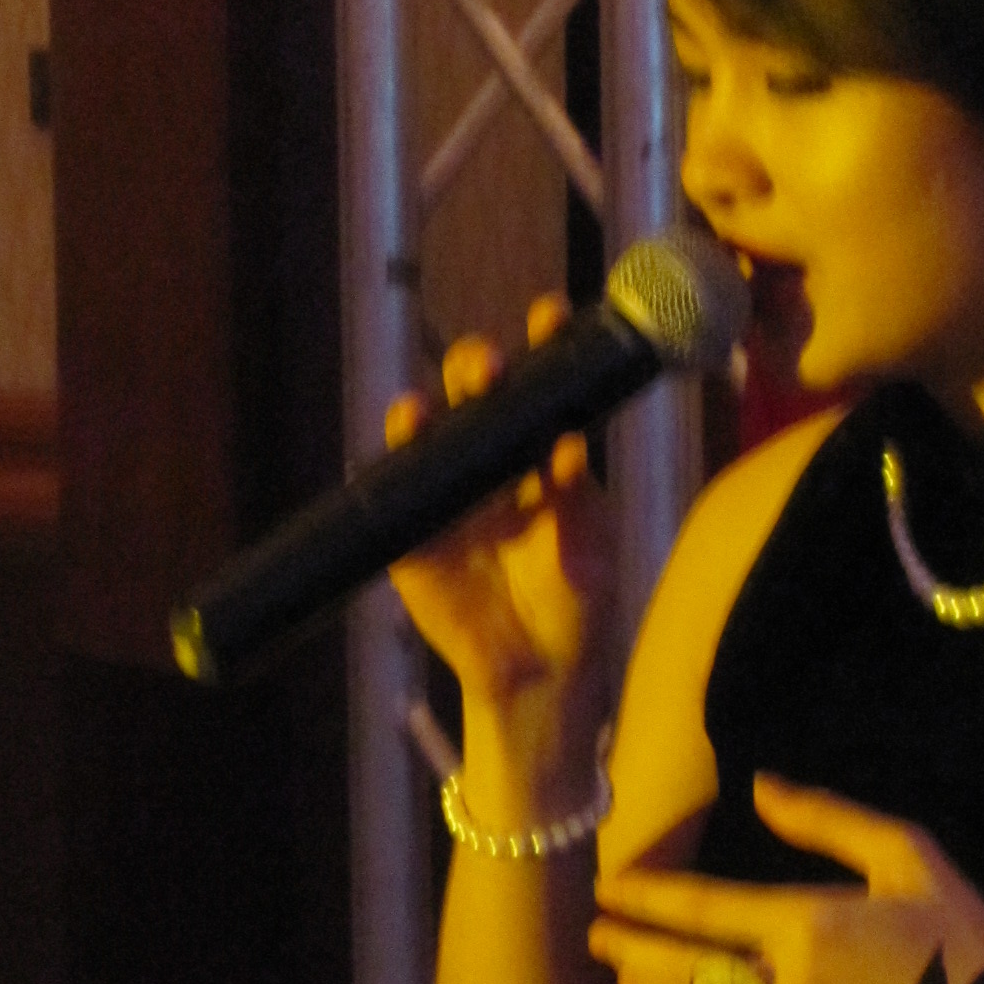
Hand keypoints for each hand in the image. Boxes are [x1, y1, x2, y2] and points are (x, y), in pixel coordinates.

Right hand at [387, 296, 614, 774]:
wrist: (539, 671)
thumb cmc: (576, 598)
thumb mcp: (587, 549)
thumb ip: (577, 500)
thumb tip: (571, 446)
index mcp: (545, 452)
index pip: (542, 384)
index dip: (545, 344)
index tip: (551, 313)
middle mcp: (495, 460)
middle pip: (479, 395)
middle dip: (479, 369)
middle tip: (488, 364)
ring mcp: (451, 493)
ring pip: (430, 431)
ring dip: (429, 408)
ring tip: (430, 403)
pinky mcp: (413, 534)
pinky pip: (397, 487)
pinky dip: (396, 457)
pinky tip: (403, 431)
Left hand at [589, 776, 983, 983]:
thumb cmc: (961, 931)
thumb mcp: (906, 854)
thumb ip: (827, 820)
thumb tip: (760, 787)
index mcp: (810, 923)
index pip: (704, 909)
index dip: (648, 900)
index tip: (610, 889)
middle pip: (688, 971)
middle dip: (635, 952)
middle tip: (599, 939)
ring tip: (628, 982)